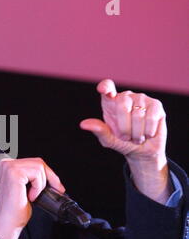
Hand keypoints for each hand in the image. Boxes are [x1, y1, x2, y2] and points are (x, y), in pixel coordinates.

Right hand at [0, 158, 64, 238]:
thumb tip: (51, 176)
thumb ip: (32, 176)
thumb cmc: (15, 209)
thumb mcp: (25, 187)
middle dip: (49, 177)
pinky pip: (37, 174)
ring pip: (39, 167)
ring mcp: (9, 167)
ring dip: (41, 184)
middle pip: (38, 162)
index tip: (56, 185)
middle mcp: (6, 164)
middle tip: (53, 190)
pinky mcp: (14, 173)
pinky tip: (30, 196)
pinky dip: (38, 187)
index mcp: (7, 165)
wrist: (8, 222)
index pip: (33, 161)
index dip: (47, 173)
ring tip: (33, 195)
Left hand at [80, 79, 170, 203]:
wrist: (142, 151)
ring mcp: (141, 98)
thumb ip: (98, 130)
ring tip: (137, 136)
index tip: (103, 90)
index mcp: (110, 102)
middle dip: (124, 127)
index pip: (107, 87)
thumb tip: (83, 124)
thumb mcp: (108, 139)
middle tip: (125, 137)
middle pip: (122, 105)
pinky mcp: (156, 104)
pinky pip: (150, 118)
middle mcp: (125, 96)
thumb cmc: (122, 142)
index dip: (106, 87)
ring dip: (137, 133)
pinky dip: (148, 131)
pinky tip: (147, 134)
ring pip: (138, 115)